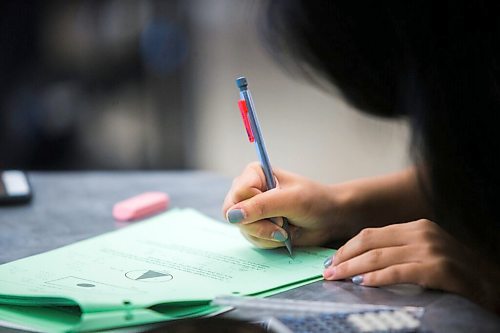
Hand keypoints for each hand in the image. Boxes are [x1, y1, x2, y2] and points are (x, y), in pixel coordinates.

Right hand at [222, 162, 352, 248]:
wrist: (330, 219)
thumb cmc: (315, 201)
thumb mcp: (290, 201)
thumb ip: (261, 206)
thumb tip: (232, 216)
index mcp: (254, 174)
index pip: (238, 194)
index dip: (254, 207)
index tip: (277, 210)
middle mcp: (248, 190)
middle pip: (234, 214)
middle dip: (260, 225)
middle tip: (281, 224)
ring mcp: (250, 209)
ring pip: (243, 229)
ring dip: (266, 234)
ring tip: (285, 229)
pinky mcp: (256, 225)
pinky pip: (251, 238)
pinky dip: (268, 241)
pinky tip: (282, 235)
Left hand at [323, 219, 499, 311]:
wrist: (491, 282)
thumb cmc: (455, 271)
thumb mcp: (424, 252)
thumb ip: (398, 251)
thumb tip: (362, 262)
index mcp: (415, 227)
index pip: (371, 234)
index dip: (347, 248)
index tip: (332, 260)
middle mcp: (421, 233)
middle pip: (370, 242)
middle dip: (344, 257)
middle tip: (327, 270)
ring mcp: (430, 249)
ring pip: (379, 257)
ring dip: (352, 268)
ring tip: (336, 277)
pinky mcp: (438, 268)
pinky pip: (399, 272)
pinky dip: (378, 278)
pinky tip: (363, 283)